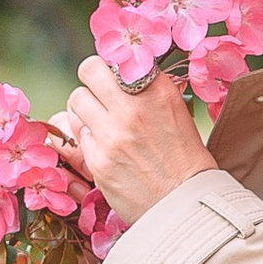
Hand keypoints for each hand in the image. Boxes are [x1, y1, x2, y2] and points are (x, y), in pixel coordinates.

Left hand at [55, 55, 215, 221]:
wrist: (185, 204)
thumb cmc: (185, 159)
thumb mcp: (177, 113)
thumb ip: (149, 91)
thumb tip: (122, 74)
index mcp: (158, 91)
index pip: (118, 59)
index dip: (113, 68)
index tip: (115, 78)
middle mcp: (133, 107)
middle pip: (89, 71)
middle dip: (92, 81)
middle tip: (99, 95)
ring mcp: (112, 135)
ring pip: (76, 100)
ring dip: (85, 109)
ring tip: (101, 124)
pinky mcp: (97, 161)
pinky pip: (78, 135)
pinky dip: (88, 140)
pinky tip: (106, 150)